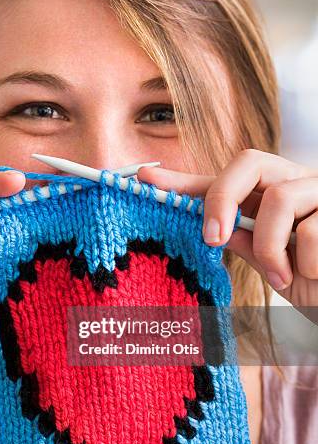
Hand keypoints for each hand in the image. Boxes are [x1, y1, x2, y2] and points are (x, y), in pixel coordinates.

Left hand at [138, 149, 317, 309]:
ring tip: (283, 277)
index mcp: (271, 194)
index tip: (144, 180)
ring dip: (273, 250)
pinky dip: (304, 265)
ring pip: (281, 200)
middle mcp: (297, 182)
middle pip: (249, 162)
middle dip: (222, 198)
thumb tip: (197, 223)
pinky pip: (312, 234)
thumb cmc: (311, 281)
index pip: (221, 178)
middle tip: (212, 238)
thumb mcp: (268, 261)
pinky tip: (315, 275)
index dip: (182, 179)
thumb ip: (238, 237)